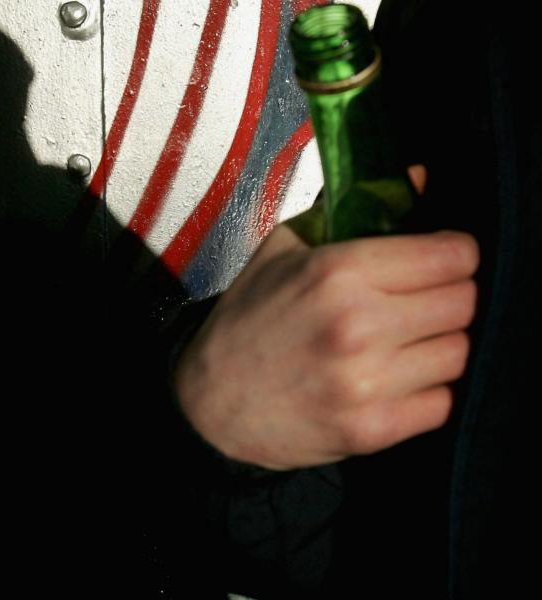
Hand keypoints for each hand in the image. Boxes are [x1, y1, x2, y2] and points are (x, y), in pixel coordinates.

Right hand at [174, 206, 477, 469]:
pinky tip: (394, 381)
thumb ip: (349, 211)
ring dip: (437, 345)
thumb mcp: (282, 250)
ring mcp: (367, 382)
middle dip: (447, 296)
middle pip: (464, 302)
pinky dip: (425, 392)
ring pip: (458, 352)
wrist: (208, 405)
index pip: (453, 255)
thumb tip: (418, 178)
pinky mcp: (372, 430)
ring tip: (404, 343)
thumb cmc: (245, 323)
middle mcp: (358, 324)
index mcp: (337, 272)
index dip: (451, 253)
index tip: (438, 260)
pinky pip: (442, 402)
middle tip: (419, 302)